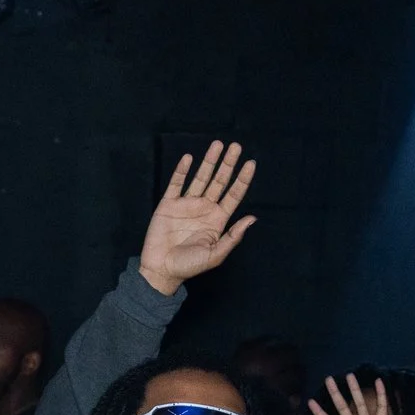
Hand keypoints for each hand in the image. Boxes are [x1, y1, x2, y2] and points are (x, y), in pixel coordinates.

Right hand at [137, 140, 256, 294]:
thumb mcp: (216, 254)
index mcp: (217, 220)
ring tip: (217, 145)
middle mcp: (204, 208)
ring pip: (201, 178)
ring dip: (209, 162)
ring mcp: (186, 204)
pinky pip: (176, 184)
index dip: (242, 179)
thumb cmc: (190, 266)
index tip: (251, 163)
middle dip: (228, 164)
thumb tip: (252, 218)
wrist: (161, 270)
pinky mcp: (168, 204)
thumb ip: (234, 236)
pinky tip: (189, 159)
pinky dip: (182, 171)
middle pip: (219, 181)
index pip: (233, 195)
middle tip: (236, 146)